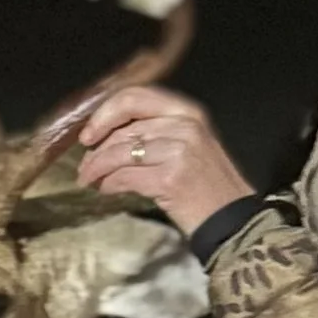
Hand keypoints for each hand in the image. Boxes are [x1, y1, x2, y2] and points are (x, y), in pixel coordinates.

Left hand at [76, 86, 252, 236]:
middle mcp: (185, 125)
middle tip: (85, 166)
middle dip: (97, 149)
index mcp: (188, 112)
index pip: (135, 97)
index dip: (105, 114)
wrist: (232, 219)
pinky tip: (106, 189)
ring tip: (89, 179)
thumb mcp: (188, 144)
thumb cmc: (207, 184)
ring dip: (97, 168)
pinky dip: (109, 183)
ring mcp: (179, 151)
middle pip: (124, 129)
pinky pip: (126, 176)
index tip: (89, 134)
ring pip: (120, 153)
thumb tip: (106, 136)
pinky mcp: (170, 178)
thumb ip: (154, 132)